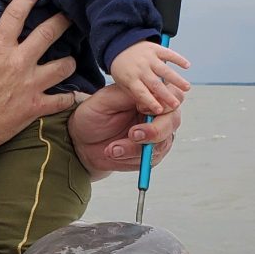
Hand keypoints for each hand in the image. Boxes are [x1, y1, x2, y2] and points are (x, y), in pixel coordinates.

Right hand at [0, 0, 76, 156]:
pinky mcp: (36, 107)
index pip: (16, 15)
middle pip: (50, 34)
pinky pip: (63, 100)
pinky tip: (72, 93)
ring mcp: (31, 86)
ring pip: (65, 66)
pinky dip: (70, 97)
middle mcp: (19, 63)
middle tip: (70, 15)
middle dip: (63, 20)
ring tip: (68, 59)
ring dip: (69, 61)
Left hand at [67, 81, 182, 177]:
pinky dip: (130, 158)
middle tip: (133, 135)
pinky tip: (114, 153)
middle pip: (172, 122)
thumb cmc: (93, 115)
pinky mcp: (151, 155)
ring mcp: (157, 136)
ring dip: (135, 148)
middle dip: (154, 131)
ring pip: (161, 144)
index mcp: (150, 96)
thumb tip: (151, 94)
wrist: (82, 141)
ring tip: (112, 149)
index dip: (163, 103)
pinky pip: (150, 160)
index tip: (141, 109)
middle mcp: (158, 116)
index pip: (172, 95)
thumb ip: (128, 95)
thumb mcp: (105, 100)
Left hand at [110, 41, 190, 116]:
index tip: (160, 111)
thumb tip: (153, 106)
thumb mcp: (123, 83)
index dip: (151, 101)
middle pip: (155, 84)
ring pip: (165, 70)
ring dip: (177, 79)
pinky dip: (178, 59)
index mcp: (130, 79)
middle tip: (176, 104)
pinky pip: (168, 54)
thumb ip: (137, 94)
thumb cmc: (124, 70)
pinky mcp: (154, 48)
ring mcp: (148, 58)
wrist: (118, 45)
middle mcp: (139, 68)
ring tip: (187, 88)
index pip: (141, 93)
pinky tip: (187, 66)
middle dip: (166, 95)